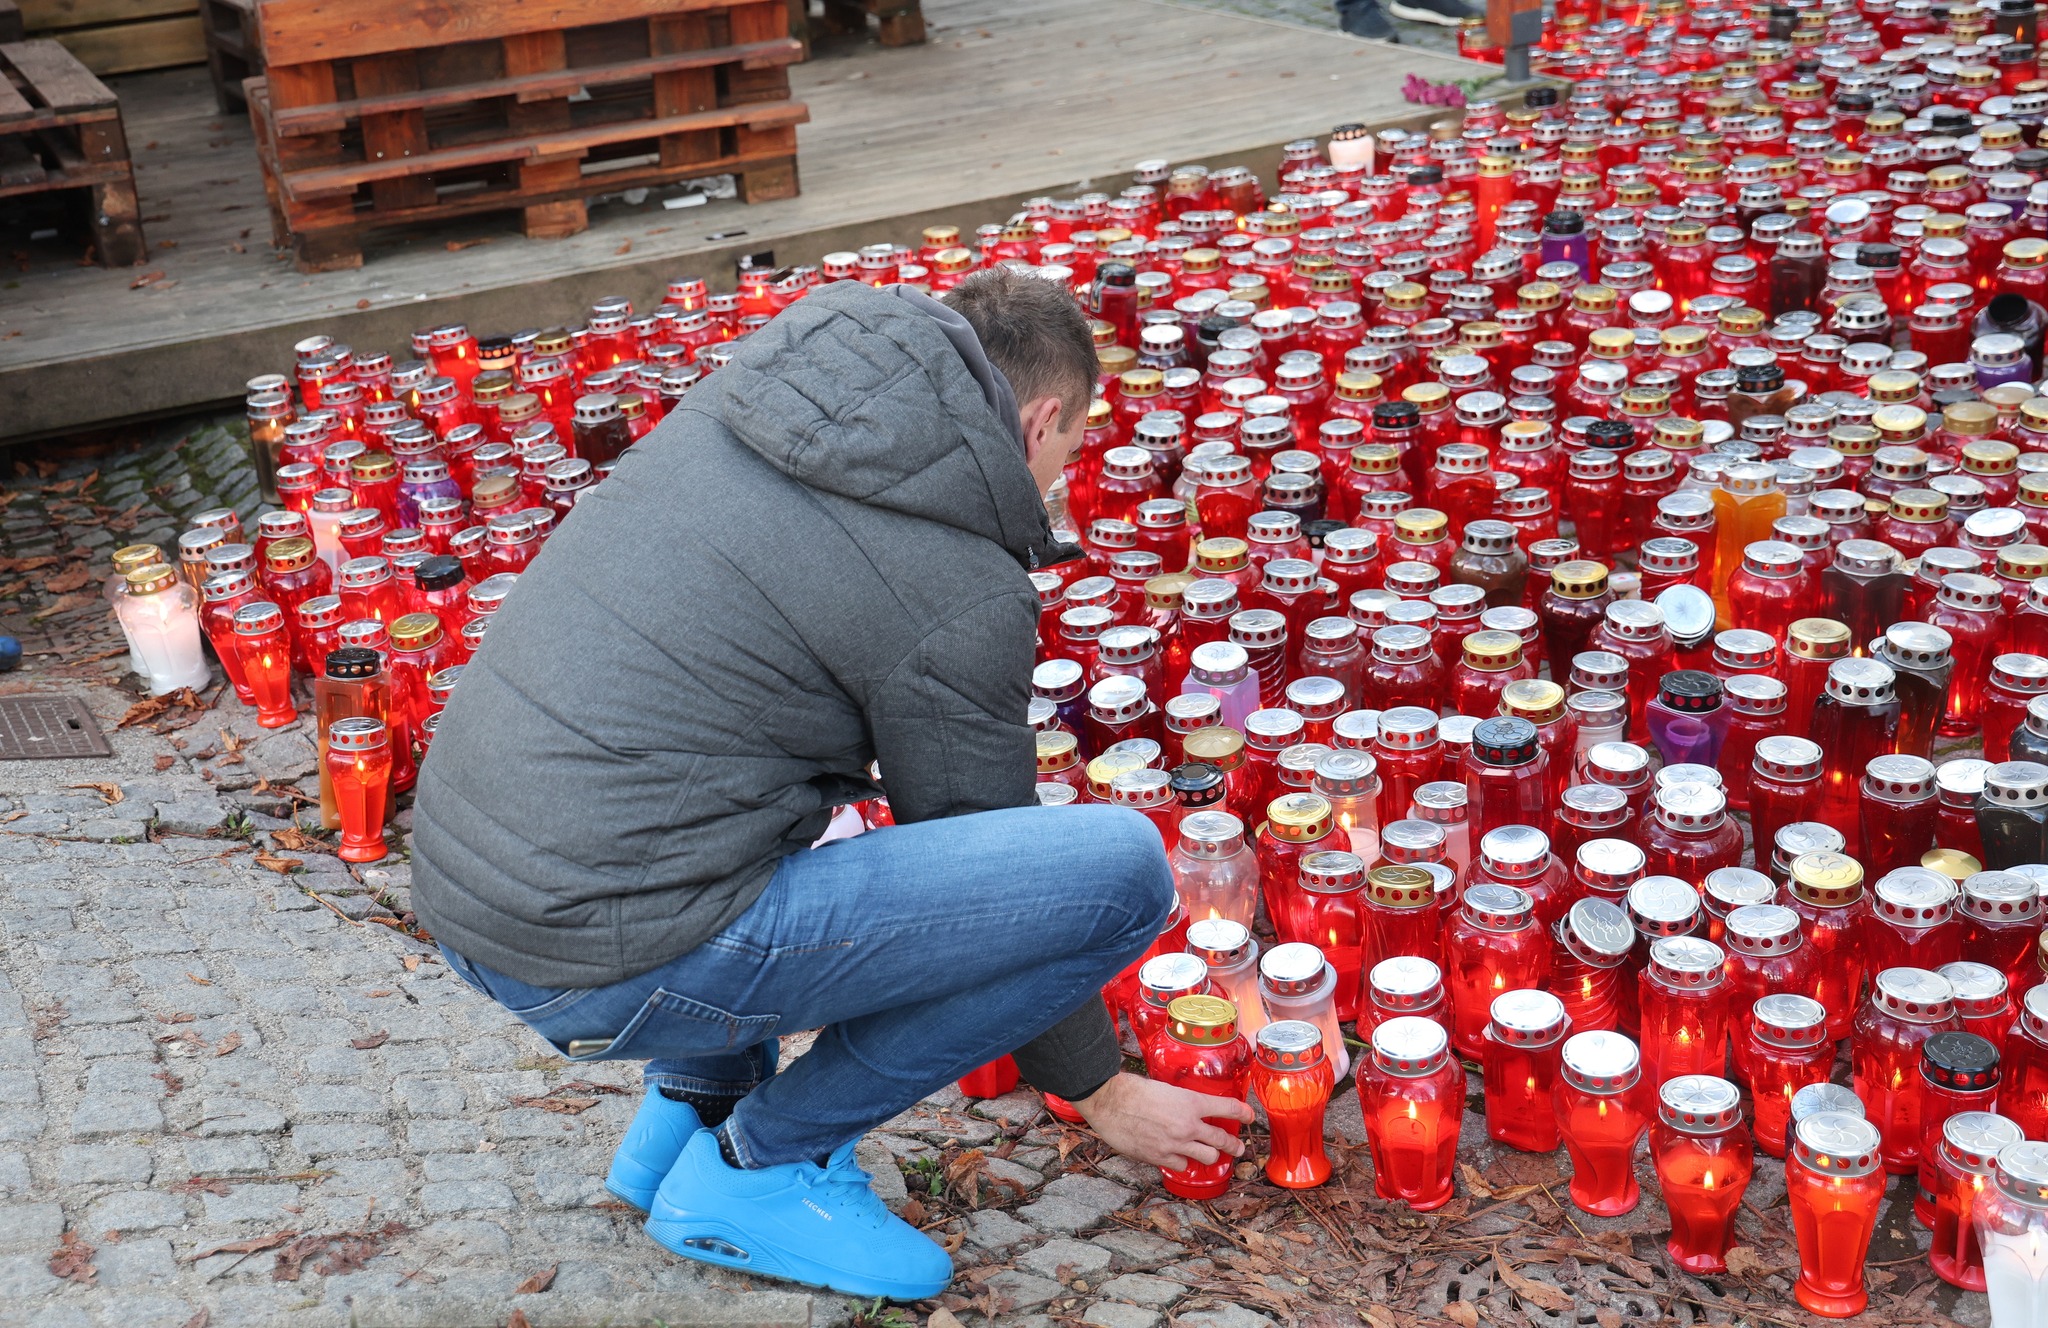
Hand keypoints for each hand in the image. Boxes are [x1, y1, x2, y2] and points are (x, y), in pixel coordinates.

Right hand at [1069, 1072, 1254, 1171]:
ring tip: (1209, 1154)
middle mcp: (1188, 1125)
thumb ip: (1183, 1103)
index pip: (1228, 1108)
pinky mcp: (1161, 1157)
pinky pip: (1182, 1165)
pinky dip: (1181, 1161)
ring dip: (1209, 1155)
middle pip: (1222, 1139)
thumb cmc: (1133, 1090)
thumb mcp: (1166, 1089)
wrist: (1109, 1101)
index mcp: (1191, 1102)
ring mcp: (1176, 1144)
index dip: (1242, 1113)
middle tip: (1237, 1147)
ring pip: (1208, 1157)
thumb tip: (1191, 1110)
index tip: (1249, 1117)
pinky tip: (1177, 1156)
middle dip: (1234, 1145)